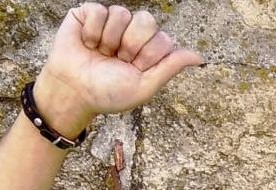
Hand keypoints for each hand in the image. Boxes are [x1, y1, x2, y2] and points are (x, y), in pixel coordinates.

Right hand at [33, 4, 202, 134]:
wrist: (75, 91)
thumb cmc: (110, 93)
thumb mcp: (145, 85)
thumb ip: (171, 67)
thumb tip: (199, 57)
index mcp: (149, 48)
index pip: (163, 38)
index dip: (148, 56)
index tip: (135, 70)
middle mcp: (132, 32)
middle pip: (146, 20)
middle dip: (132, 44)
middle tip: (119, 60)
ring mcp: (111, 21)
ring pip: (121, 13)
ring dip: (110, 40)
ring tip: (101, 53)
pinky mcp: (89, 13)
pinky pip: (99, 10)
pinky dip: (92, 32)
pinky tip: (87, 43)